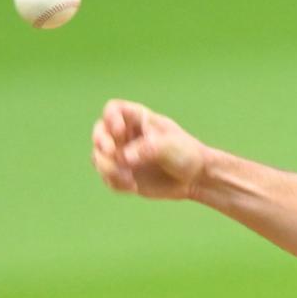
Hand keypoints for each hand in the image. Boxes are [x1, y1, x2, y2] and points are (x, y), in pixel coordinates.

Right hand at [91, 99, 205, 199]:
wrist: (197, 178)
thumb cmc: (187, 154)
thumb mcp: (170, 146)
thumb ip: (147, 149)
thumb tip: (124, 158)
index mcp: (138, 120)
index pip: (114, 110)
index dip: (111, 119)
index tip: (120, 131)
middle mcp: (126, 136)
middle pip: (100, 132)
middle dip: (101, 142)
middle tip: (111, 153)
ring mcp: (123, 155)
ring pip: (99, 157)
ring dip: (108, 167)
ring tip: (128, 179)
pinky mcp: (124, 174)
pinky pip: (108, 177)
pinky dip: (115, 182)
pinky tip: (133, 187)